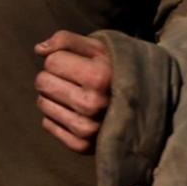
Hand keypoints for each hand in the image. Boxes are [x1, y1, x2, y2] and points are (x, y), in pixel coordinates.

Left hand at [33, 30, 113, 152]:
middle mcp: (93, 105)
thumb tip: (38, 49)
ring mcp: (87, 128)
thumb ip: (67, 40)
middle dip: (53, 76)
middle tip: (74, 80)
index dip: (61, 58)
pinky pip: (47, 124)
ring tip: (76, 95)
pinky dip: (56, 116)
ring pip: (42, 103)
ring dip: (54, 96)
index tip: (78, 64)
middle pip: (42, 82)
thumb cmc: (117, 71)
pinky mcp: (81, 145)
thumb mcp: (100, 47)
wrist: (147, 106)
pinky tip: (75, 112)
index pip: (51, 61)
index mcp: (100, 77)